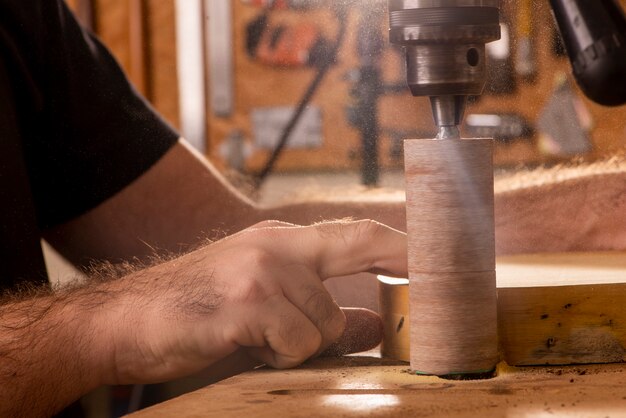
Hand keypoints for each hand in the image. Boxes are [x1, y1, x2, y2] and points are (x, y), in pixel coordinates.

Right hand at [100, 220, 406, 383]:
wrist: (127, 318)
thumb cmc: (198, 307)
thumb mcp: (263, 302)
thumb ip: (319, 310)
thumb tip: (371, 326)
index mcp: (282, 241)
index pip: (357, 235)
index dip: (403, 244)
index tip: (440, 257)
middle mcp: (276, 246)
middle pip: (349, 272)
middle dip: (361, 300)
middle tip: (378, 307)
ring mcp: (261, 271)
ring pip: (322, 324)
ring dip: (299, 344)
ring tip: (256, 340)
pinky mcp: (245, 304)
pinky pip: (294, 343)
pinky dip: (277, 357)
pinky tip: (243, 346)